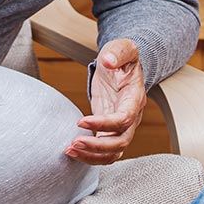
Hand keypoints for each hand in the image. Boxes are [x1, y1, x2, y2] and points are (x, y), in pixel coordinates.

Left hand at [67, 38, 145, 164]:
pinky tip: (71, 150)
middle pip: (120, 143)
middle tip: (73, 143)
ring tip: (69, 150)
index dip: (103, 124)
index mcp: (134, 99)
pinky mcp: (108, 130)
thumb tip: (108, 62)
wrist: (119, 64)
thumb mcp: (123, 47)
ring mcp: (121, 126)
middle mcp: (131, 117)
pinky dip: (89, 155)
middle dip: (97, 147)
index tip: (81, 121)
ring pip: (113, 153)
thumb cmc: (121, 56)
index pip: (123, 119)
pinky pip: (103, 151)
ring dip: (92, 156)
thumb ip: (118, 52)